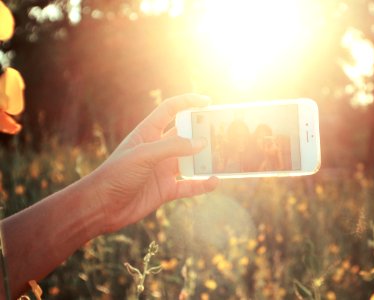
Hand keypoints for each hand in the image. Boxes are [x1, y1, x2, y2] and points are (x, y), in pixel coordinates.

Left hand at [88, 94, 218, 232]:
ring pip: (190, 161)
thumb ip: (172, 147)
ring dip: (205, 159)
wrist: (102, 207)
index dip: (188, 102)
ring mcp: (162, 170)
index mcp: (148, 133)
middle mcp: (158, 149)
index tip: (207, 102)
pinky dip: (202, 185)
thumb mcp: (143, 155)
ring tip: (223, 157)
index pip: (170, 110)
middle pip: (185, 135)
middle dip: (202, 132)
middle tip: (222, 132)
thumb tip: (200, 144)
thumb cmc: (116, 175)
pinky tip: (214, 181)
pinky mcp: (166, 189)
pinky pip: (189, 186)